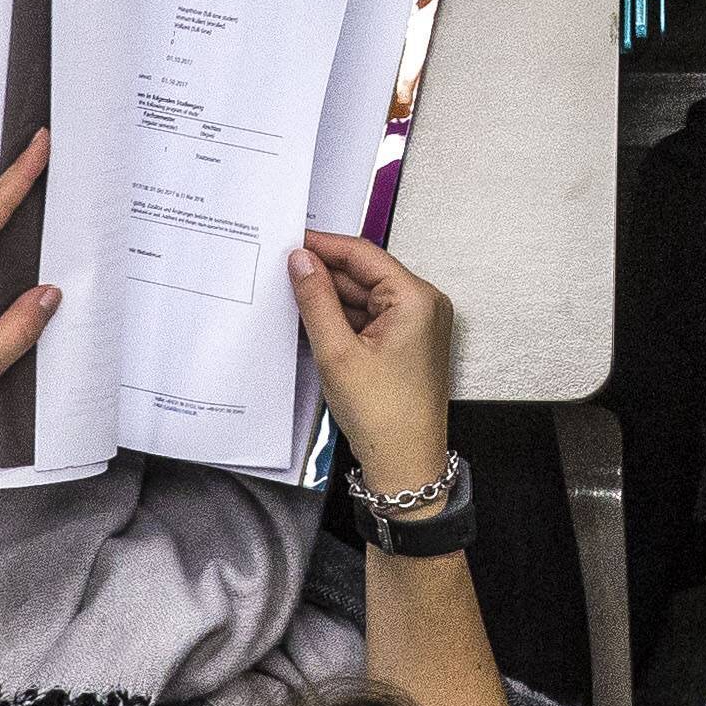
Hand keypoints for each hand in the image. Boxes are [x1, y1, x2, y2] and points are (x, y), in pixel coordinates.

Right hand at [290, 231, 456, 494]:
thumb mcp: (337, 352)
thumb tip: (301, 261)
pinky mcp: (408, 343)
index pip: (363, 254)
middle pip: (365, 274)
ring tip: (291, 299)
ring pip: (365, 297)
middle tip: (282, 272)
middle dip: (324, 274)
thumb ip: (315, 300)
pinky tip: (314, 323)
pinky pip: (371, 318)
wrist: (406, 463)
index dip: (324, 246)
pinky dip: (343, 319)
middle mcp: (424, 305)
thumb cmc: (384, 415)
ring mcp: (418, 324)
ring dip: (330, 299)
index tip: (291, 242)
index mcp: (416, 298)